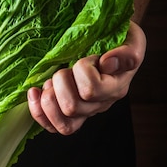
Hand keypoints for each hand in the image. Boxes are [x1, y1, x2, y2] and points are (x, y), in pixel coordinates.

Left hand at [27, 21, 145, 134]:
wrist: (112, 43)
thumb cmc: (120, 39)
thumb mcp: (132, 39)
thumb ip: (127, 53)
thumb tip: (107, 64)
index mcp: (116, 86)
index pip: (91, 89)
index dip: (80, 71)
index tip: (84, 58)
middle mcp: (102, 103)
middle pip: (72, 107)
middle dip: (59, 84)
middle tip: (62, 69)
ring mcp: (86, 112)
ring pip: (64, 124)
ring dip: (49, 99)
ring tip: (50, 83)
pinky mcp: (71, 115)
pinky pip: (54, 127)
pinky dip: (39, 112)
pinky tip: (34, 93)